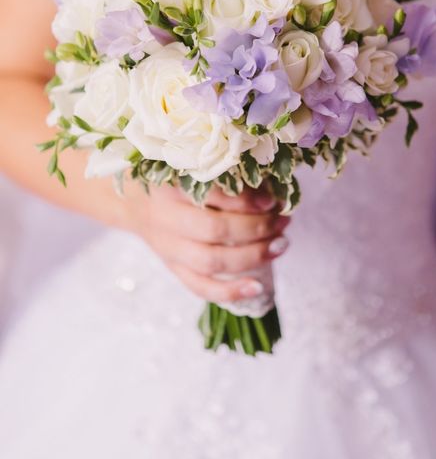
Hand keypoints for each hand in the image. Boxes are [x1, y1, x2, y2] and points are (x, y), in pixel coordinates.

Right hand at [123, 183, 289, 303]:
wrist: (129, 200)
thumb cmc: (168, 178)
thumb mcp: (186, 166)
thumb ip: (219, 175)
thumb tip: (270, 189)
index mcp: (170, 185)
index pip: (211, 195)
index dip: (245, 200)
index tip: (273, 198)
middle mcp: (166, 218)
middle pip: (213, 230)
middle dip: (256, 228)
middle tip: (283, 220)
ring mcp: (168, 247)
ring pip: (210, 261)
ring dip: (251, 256)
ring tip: (280, 244)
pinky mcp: (172, 267)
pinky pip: (199, 287)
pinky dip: (229, 292)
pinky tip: (257, 287)